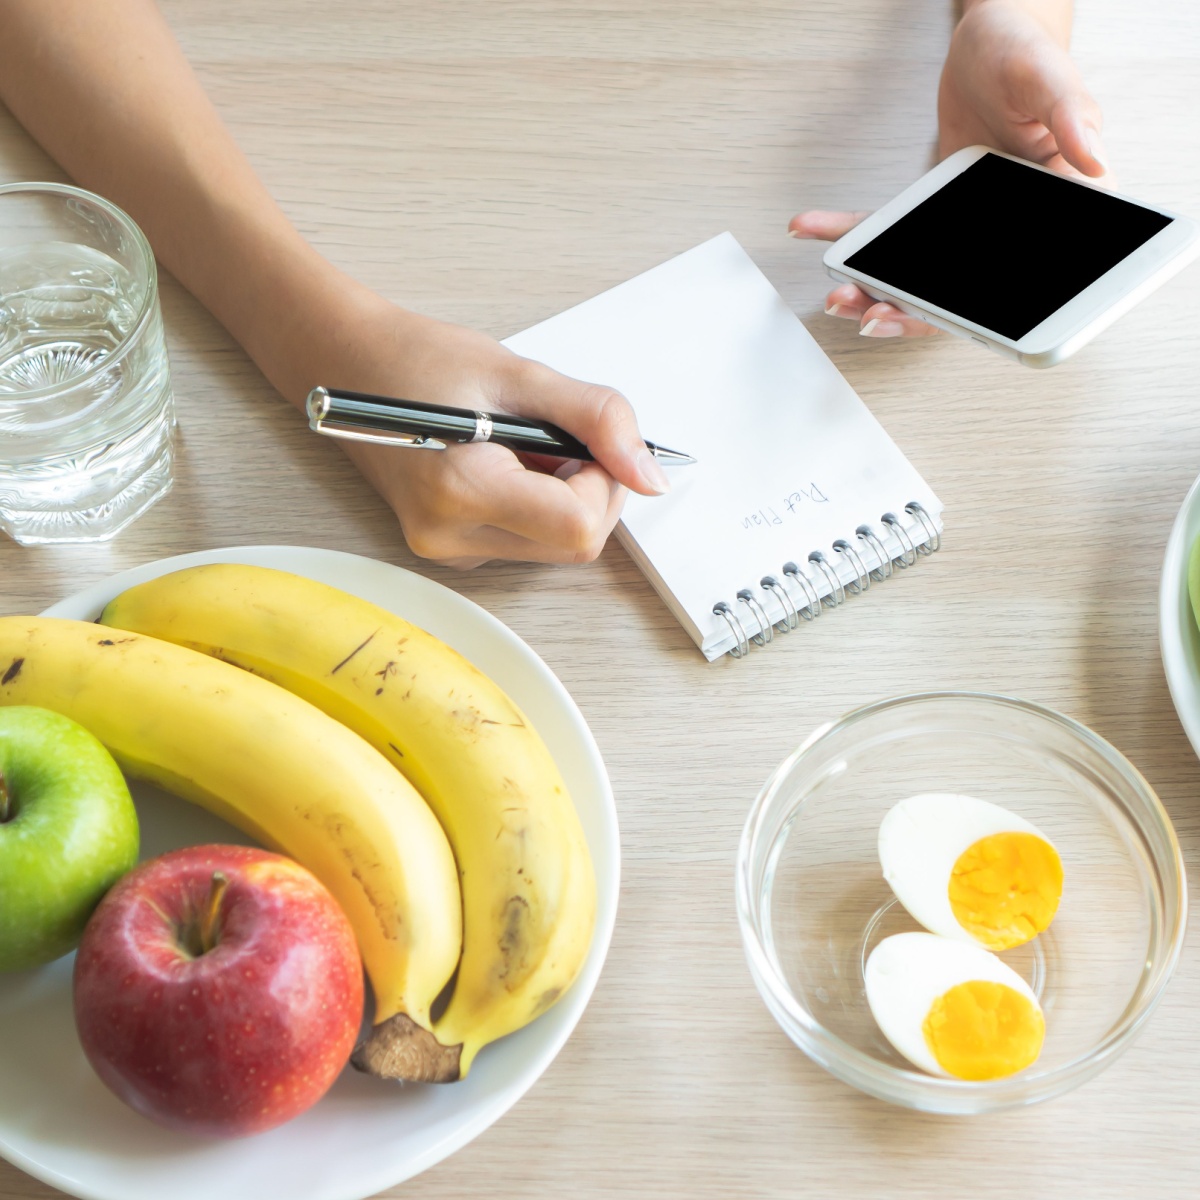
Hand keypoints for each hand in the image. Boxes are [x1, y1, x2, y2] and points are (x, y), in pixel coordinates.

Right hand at [307, 301, 668, 568]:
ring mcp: (446, 550)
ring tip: (521, 443)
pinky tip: (506, 463)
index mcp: (462, 491)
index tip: (591, 440)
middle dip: (589, 489)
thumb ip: (597, 420)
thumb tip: (650, 476)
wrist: (347, 366)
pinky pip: (527, 541)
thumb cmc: (419, 361)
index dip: (606, 482)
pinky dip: (538, 504)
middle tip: (556, 434)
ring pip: (556, 547)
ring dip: (564, 496)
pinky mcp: (451, 549)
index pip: (580, 526)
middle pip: (574, 544)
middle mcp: (450, 536)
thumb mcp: (522, 375)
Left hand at [789, 0, 1105, 337]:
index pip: (1027, 282)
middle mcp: (1010, 229)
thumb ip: (1074, 119)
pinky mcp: (933, 212)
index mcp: (1058, 211)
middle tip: (867, 313)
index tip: (933, 315)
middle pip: (960, 292)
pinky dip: (847, 232)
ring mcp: (967, 227)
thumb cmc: (1027, 54)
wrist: (990, 39)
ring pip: (919, 276)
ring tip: (837, 295)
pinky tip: (811, 228)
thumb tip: (1095, 161)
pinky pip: (888, 232)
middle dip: (908, 310)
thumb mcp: (1052, 80)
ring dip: (874, 289)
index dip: (982, 313)